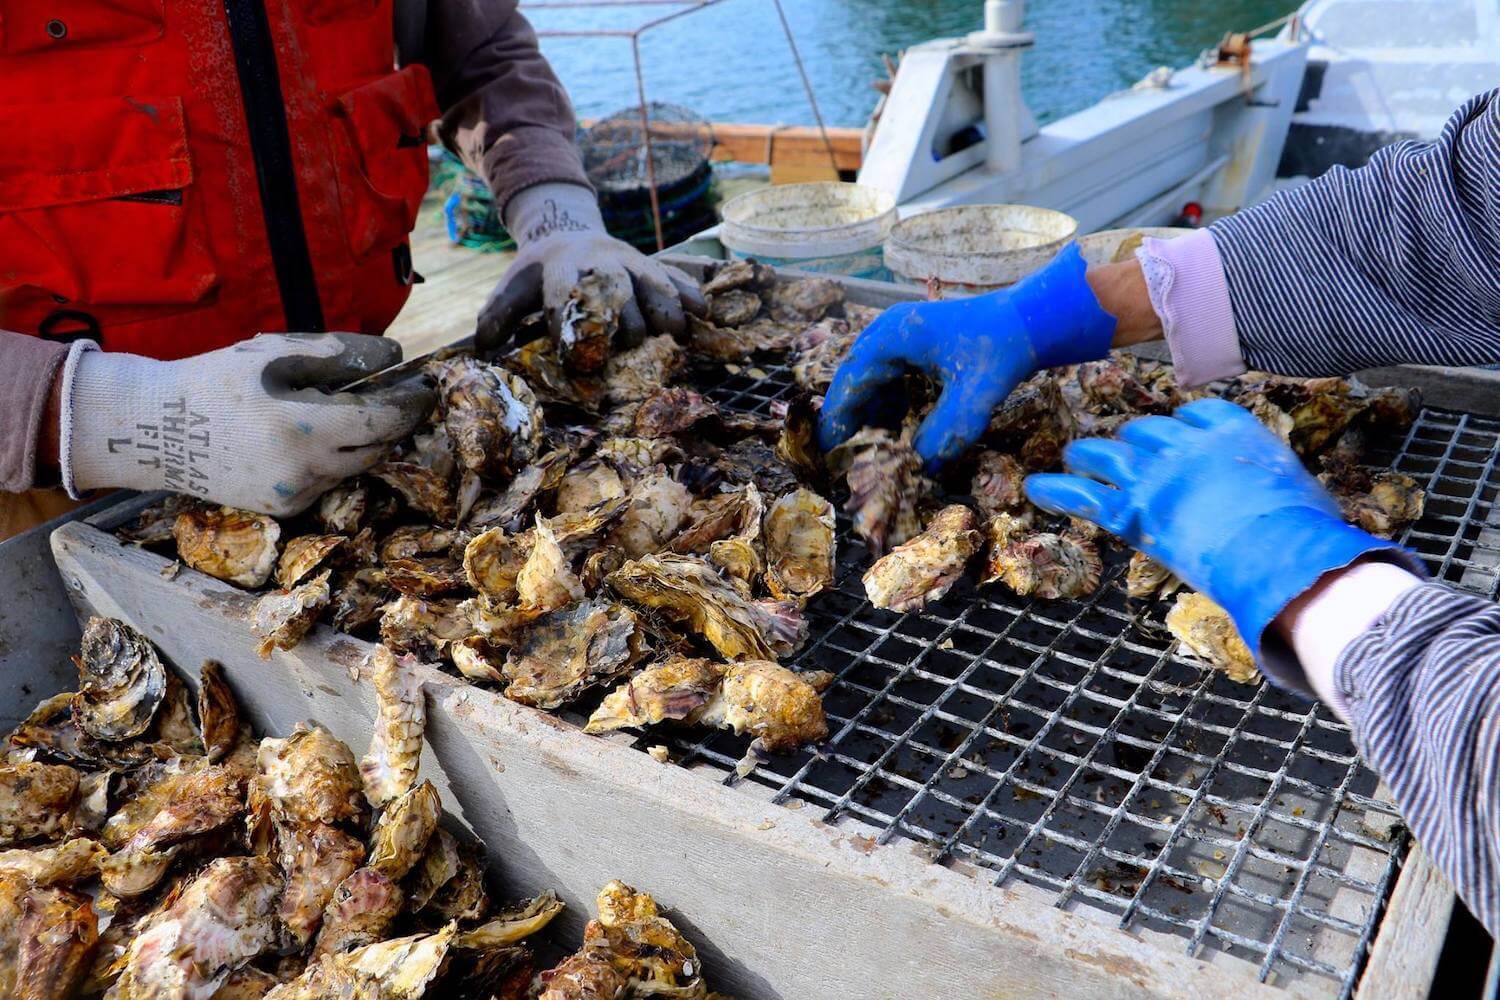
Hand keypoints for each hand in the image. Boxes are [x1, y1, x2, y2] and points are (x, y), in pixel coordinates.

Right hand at [63, 334, 434, 515]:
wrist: (156, 430)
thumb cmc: (218, 380)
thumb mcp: (277, 352)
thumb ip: (342, 355)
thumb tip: (396, 355)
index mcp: (303, 426)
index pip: (384, 420)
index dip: (412, 403)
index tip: (425, 385)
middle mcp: (304, 469)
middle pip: (378, 446)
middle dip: (395, 420)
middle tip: (403, 394)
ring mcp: (295, 494)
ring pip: (355, 465)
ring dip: (362, 439)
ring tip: (350, 408)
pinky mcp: (285, 509)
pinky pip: (328, 480)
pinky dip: (332, 457)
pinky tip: (309, 436)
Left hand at [476, 183, 705, 357]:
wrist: (566, 232)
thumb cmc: (539, 274)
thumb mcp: (512, 288)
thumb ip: (496, 316)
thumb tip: (484, 347)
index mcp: (562, 268)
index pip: (567, 295)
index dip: (572, 326)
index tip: (577, 360)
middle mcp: (601, 263)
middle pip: (619, 292)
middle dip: (625, 324)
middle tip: (628, 353)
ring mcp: (632, 262)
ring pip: (654, 284)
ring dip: (666, 313)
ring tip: (675, 339)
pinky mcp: (653, 265)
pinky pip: (677, 277)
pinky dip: (691, 295)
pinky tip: (703, 315)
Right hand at [817, 243, 1116, 471]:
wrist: (1031, 319)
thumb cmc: (1001, 350)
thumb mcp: (972, 399)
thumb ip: (943, 434)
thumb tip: (918, 467)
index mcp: (891, 337)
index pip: (850, 382)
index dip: (838, 419)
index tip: (829, 451)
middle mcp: (887, 331)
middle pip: (854, 380)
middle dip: (852, 419)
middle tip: (847, 457)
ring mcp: (899, 334)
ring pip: (870, 380)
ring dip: (871, 413)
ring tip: (872, 448)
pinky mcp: (914, 343)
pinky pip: (889, 376)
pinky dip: (888, 403)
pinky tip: (897, 429)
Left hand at [1024, 398, 1421, 686]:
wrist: (1285, 556)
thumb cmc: (1306, 531)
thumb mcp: (1300, 490)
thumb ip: (1277, 484)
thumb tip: (1295, 504)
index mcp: (1232, 431)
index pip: (1194, 414)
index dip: (1180, 427)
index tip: (1175, 435)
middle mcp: (1186, 445)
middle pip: (1146, 430)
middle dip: (1135, 440)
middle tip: (1124, 453)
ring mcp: (1156, 475)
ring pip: (1108, 451)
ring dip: (1089, 453)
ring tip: (1076, 456)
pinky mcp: (1133, 511)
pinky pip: (1084, 494)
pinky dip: (1056, 489)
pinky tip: (1034, 487)